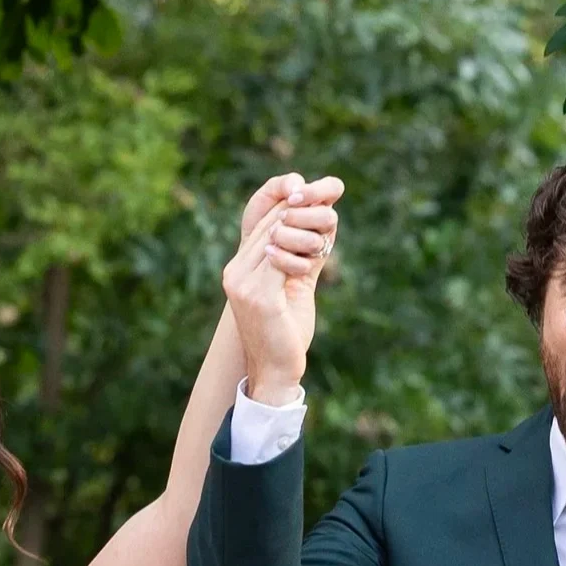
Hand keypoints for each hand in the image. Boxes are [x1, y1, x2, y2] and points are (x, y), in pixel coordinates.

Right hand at [222, 171, 342, 412]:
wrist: (275, 373)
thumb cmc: (285, 333)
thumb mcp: (291, 288)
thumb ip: (299, 257)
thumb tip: (321, 226)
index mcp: (238, 269)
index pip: (263, 224)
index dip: (290, 206)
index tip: (317, 193)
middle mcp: (235, 272)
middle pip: (270, 225)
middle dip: (301, 210)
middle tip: (330, 200)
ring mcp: (242, 284)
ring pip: (276, 237)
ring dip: (306, 230)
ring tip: (327, 231)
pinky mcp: (257, 296)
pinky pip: (282, 260)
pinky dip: (304, 253)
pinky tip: (321, 252)